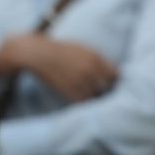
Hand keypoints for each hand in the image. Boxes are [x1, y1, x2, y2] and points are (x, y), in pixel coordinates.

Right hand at [0, 34, 117, 101]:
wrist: (38, 54)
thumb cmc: (62, 51)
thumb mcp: (84, 50)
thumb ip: (99, 60)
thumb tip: (114, 72)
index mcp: (96, 58)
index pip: (116, 74)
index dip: (116, 81)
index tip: (115, 85)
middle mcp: (90, 70)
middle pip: (108, 87)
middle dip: (108, 91)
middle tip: (108, 95)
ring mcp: (79, 81)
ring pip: (96, 96)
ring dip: (97, 98)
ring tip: (96, 100)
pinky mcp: (68, 90)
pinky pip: (83, 102)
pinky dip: (85, 104)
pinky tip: (85, 102)